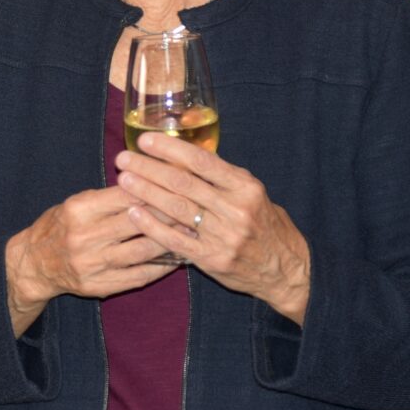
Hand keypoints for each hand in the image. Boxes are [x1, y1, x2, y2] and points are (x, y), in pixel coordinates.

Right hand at [4, 187, 177, 334]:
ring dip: (170, 241)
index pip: (124, 196)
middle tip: (193, 205)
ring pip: (143, 251)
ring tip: (191, 231)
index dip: (152, 188)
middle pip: (137, 223)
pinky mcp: (101, 286)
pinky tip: (177, 259)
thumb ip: (108, 197)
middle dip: (168, 213)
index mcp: (79, 211)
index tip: (176, 183)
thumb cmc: (59, 226)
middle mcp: (86, 237)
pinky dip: (161, 267)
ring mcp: (94, 264)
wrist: (35, 263)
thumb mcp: (76, 203)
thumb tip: (147, 186)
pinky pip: (139, 275)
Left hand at [115, 132, 311, 323]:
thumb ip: (222, 176)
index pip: (202, 161)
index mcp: (245, 187)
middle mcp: (236, 210)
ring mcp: (224, 236)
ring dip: (146, 193)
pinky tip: (134, 214)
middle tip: (124, 158)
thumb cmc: (264, 224)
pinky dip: (152, 226)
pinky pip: (176, 240)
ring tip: (124, 180)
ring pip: (177, 209)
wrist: (285, 269)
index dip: (170, 149)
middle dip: (149, 168)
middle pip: (184, 183)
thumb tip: (184, 153)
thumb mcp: (251, 193)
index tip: (145, 139)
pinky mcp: (213, 259)